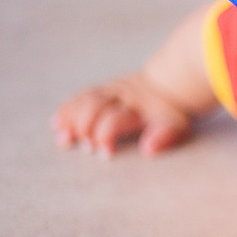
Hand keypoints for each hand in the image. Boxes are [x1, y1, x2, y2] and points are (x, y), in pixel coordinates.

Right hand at [51, 71, 195, 157]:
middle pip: (94, 108)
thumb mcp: (178, 126)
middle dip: (85, 129)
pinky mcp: (104, 88)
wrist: (174, 83)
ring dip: (71, 120)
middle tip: (86, 149)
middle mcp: (122, 96)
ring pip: (84, 100)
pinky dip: (67, 109)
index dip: (104, 137)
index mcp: (139, 108)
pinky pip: (81, 96)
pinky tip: (58, 123)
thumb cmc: (173, 113)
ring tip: (64, 140)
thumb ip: (164, 137)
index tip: (105, 154)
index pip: (113, 120)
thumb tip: (147, 149)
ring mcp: (111, 90)